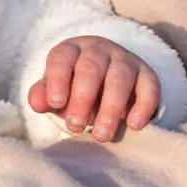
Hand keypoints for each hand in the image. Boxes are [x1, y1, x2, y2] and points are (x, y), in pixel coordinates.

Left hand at [27, 35, 160, 141]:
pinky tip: (133, 125)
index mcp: (71, 50)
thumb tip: (37, 103)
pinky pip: (149, 87)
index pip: (62, 59)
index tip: (55, 103)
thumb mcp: (57, 90)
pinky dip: (143, 106)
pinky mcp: (147, 75)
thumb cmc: (74, 88)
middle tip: (75, 126)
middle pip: (91, 69)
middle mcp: (99, 50)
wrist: (108, 79)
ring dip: (110, 108)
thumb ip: (44, 95)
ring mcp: (125, 60)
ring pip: (119, 79)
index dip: (58, 80)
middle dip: (82, 98)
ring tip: (101, 135)